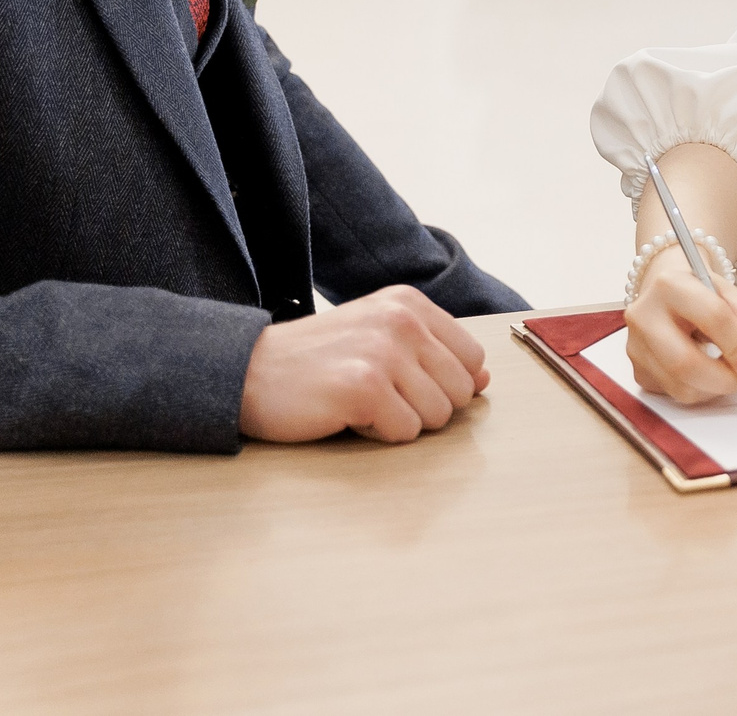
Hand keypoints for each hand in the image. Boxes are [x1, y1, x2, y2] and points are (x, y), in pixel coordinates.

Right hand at [238, 284, 490, 443]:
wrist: (248, 371)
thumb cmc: (318, 360)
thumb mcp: (380, 340)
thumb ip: (435, 355)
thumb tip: (487, 381)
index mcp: (410, 303)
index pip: (472, 359)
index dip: (445, 384)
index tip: (405, 382)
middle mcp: (402, 320)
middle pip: (460, 391)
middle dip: (424, 406)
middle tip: (377, 394)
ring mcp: (384, 352)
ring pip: (438, 416)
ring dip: (400, 421)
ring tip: (360, 401)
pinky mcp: (364, 387)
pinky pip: (405, 433)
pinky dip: (377, 433)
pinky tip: (345, 413)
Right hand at [624, 243, 736, 404]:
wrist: (671, 296)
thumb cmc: (704, 297)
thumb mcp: (736, 300)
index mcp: (671, 284)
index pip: (713, 317)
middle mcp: (645, 314)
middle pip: (685, 363)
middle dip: (723, 379)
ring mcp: (636, 345)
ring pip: (680, 386)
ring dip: (713, 389)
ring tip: (723, 371)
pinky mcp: (638, 370)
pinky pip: (673, 395)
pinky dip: (698, 391)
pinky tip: (702, 371)